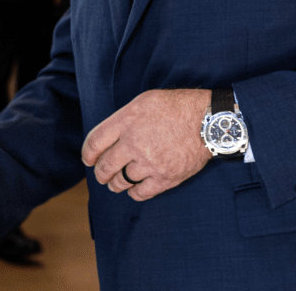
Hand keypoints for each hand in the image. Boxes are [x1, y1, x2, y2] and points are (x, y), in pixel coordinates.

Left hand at [81, 88, 211, 200]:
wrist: (207, 121)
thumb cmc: (175, 107)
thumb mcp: (143, 102)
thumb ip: (123, 119)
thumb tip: (109, 137)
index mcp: (126, 120)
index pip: (95, 142)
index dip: (87, 153)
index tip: (88, 159)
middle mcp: (134, 142)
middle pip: (105, 166)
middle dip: (100, 173)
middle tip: (101, 174)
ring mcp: (149, 162)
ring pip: (121, 181)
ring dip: (115, 184)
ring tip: (115, 183)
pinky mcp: (164, 178)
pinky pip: (140, 193)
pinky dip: (133, 193)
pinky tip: (134, 188)